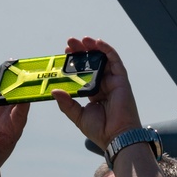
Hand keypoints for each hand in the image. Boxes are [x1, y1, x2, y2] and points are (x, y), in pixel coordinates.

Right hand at [0, 65, 30, 172]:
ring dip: (4, 80)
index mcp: (13, 132)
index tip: (24, 91)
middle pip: (15, 100)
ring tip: (3, 64)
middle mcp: (9, 120)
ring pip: (4, 94)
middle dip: (18, 86)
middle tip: (20, 69)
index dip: (22, 104)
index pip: (20, 115)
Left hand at [52, 37, 141, 153]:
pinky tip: (98, 42)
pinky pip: (115, 61)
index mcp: (94, 93)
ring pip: (103, 59)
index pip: (83, 73)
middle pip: (92, 64)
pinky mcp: (122, 80)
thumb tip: (54, 91)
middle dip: (81, 51)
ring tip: (81, 39)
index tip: (64, 54)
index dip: (74, 63)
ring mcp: (113, 82)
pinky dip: (107, 50)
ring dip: (93, 47)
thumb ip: (66, 103)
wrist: (116, 137)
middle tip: (70, 43)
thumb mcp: (77, 115)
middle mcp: (104, 86)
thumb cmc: (100, 130)